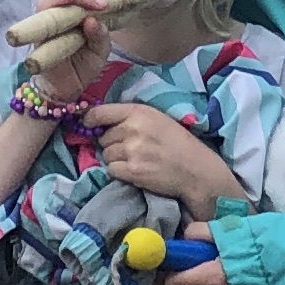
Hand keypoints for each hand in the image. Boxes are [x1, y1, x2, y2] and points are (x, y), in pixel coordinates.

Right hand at [19, 0, 116, 97]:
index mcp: (76, 7)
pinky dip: (59, 12)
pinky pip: (45, 16)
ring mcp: (46, 18)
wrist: (63, 90)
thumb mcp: (100, 50)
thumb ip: (100, 35)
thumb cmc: (81, 66)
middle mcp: (58, 8)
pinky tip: (73, 11)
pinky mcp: (38, 32)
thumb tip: (92, 20)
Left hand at [85, 107, 241, 218]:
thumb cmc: (178, 142)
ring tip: (134, 160)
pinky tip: (134, 171)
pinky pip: (111, 170)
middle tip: (130, 149)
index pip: (101, 112)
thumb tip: (102, 124)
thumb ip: (131, 118)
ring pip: (106, 155)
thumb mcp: (157, 119)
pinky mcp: (132, 171)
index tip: (89, 125)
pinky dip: (119, 172)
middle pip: (103, 138)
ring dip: (115, 159)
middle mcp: (133, 129)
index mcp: (139, 112)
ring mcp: (132, 150)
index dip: (90, 120)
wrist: (195, 169)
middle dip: (112, 144)